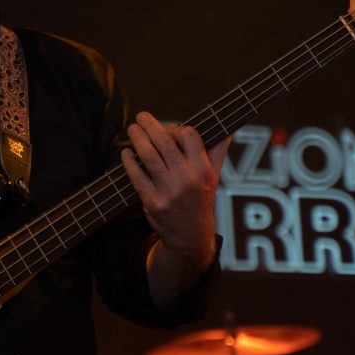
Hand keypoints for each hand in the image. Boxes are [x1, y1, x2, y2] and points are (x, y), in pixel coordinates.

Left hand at [121, 112, 228, 304]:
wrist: (190, 237)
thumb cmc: (201, 201)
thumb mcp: (214, 177)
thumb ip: (218, 152)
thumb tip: (228, 130)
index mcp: (203, 170)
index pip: (189, 135)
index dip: (175, 127)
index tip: (167, 128)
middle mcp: (187, 179)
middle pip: (164, 142)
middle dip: (150, 125)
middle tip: (141, 116)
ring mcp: (168, 191)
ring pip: (148, 156)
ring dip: (137, 138)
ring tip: (132, 130)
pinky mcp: (152, 202)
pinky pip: (137, 176)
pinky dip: (129, 161)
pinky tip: (126, 153)